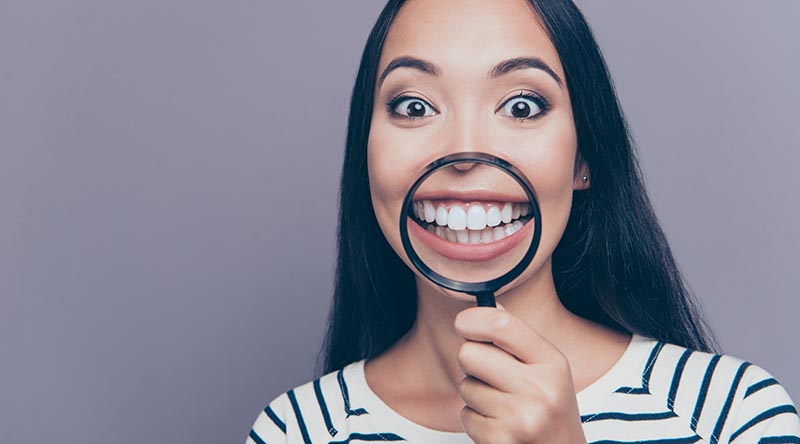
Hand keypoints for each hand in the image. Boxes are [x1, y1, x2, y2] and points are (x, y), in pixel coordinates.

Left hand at [453, 302, 586, 443]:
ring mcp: (520, 417)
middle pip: (470, 354)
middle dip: (471, 361)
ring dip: (475, 395)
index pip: (502, 325)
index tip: (464, 323)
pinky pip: (465, 415)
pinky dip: (475, 420)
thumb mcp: (548, 370)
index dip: (473, 319)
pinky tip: (500, 425)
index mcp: (552, 363)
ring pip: (466, 386)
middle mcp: (539, 389)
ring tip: (502, 405)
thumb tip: (488, 306)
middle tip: (489, 373)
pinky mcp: (500, 440)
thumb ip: (518, 340)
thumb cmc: (551, 409)